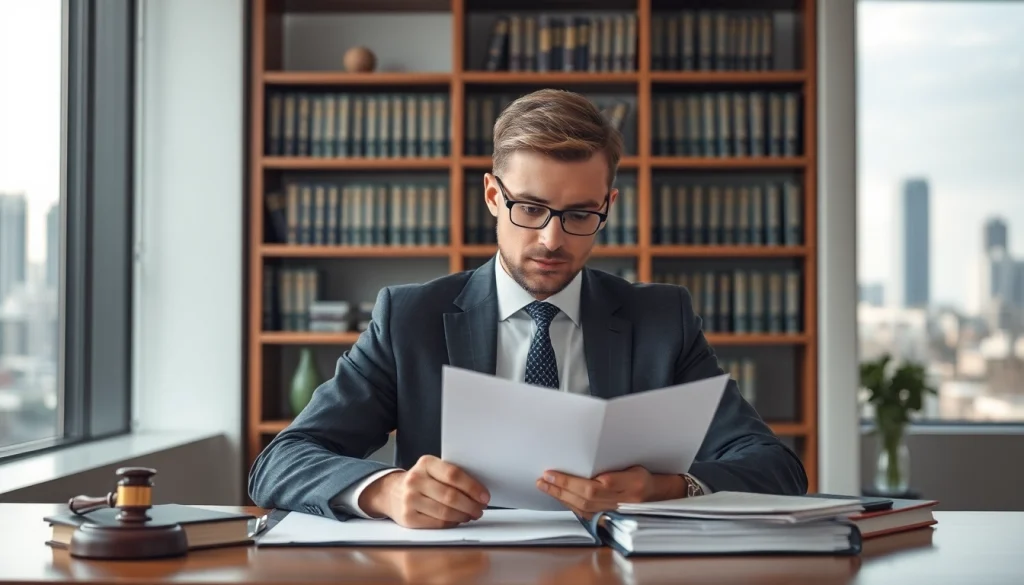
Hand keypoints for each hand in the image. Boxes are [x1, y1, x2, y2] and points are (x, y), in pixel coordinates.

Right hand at [359, 455, 489, 528]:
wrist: (391, 492)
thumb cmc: (420, 480)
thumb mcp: (432, 469)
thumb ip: (451, 475)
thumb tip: (479, 491)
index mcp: (425, 463)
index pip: (454, 475)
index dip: (473, 487)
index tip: (484, 496)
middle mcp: (415, 480)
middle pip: (451, 496)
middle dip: (471, 505)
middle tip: (480, 508)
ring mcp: (409, 500)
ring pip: (445, 512)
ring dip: (463, 515)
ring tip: (471, 514)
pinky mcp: (408, 518)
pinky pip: (437, 524)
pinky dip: (452, 523)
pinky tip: (458, 520)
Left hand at [536, 465, 656, 519]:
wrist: (656, 496)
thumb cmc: (642, 477)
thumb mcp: (633, 465)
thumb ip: (612, 467)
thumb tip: (589, 466)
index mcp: (630, 485)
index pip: (594, 486)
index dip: (570, 482)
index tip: (552, 473)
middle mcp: (623, 502)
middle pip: (585, 498)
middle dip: (561, 488)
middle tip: (543, 478)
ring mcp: (616, 512)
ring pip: (583, 508)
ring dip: (561, 497)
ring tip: (545, 486)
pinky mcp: (609, 518)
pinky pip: (585, 514)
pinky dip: (569, 505)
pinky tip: (559, 496)